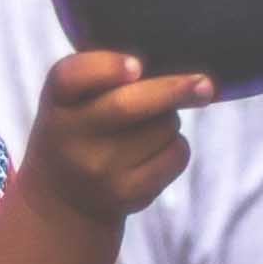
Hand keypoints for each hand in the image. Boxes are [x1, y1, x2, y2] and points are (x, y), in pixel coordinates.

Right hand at [27, 52, 207, 222]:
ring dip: (169, 119)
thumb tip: (182, 72)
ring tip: (146, 128)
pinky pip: (176, 154)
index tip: (136, 65)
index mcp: (58, 99)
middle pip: (127, 105)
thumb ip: (106, 73)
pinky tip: (153, 152)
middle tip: (204, 84)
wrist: (63, 198)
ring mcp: (97, 169)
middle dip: (172, 90)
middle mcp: (69, 136)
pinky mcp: (125, 193)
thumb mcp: (73, 97)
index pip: (71, 77)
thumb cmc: (81, 127)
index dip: (106, 68)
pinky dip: (176, 147)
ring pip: (163, 126)